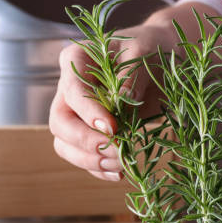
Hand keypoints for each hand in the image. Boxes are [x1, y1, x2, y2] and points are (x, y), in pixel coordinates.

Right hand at [49, 23, 174, 180]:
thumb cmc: (149, 49)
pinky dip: (98, 169)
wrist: (162, 57)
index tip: (113, 128)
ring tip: (120, 165)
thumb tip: (121, 100)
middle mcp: (69, 88)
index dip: (89, 113)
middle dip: (86, 142)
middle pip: (60, 123)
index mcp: (76, 60)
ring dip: (90, 160)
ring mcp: (77, 112)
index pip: (72, 91)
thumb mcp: (143, 53)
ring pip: (65, 144)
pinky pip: (83, 156)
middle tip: (116, 151)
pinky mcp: (90, 131)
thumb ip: (131, 75)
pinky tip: (119, 173)